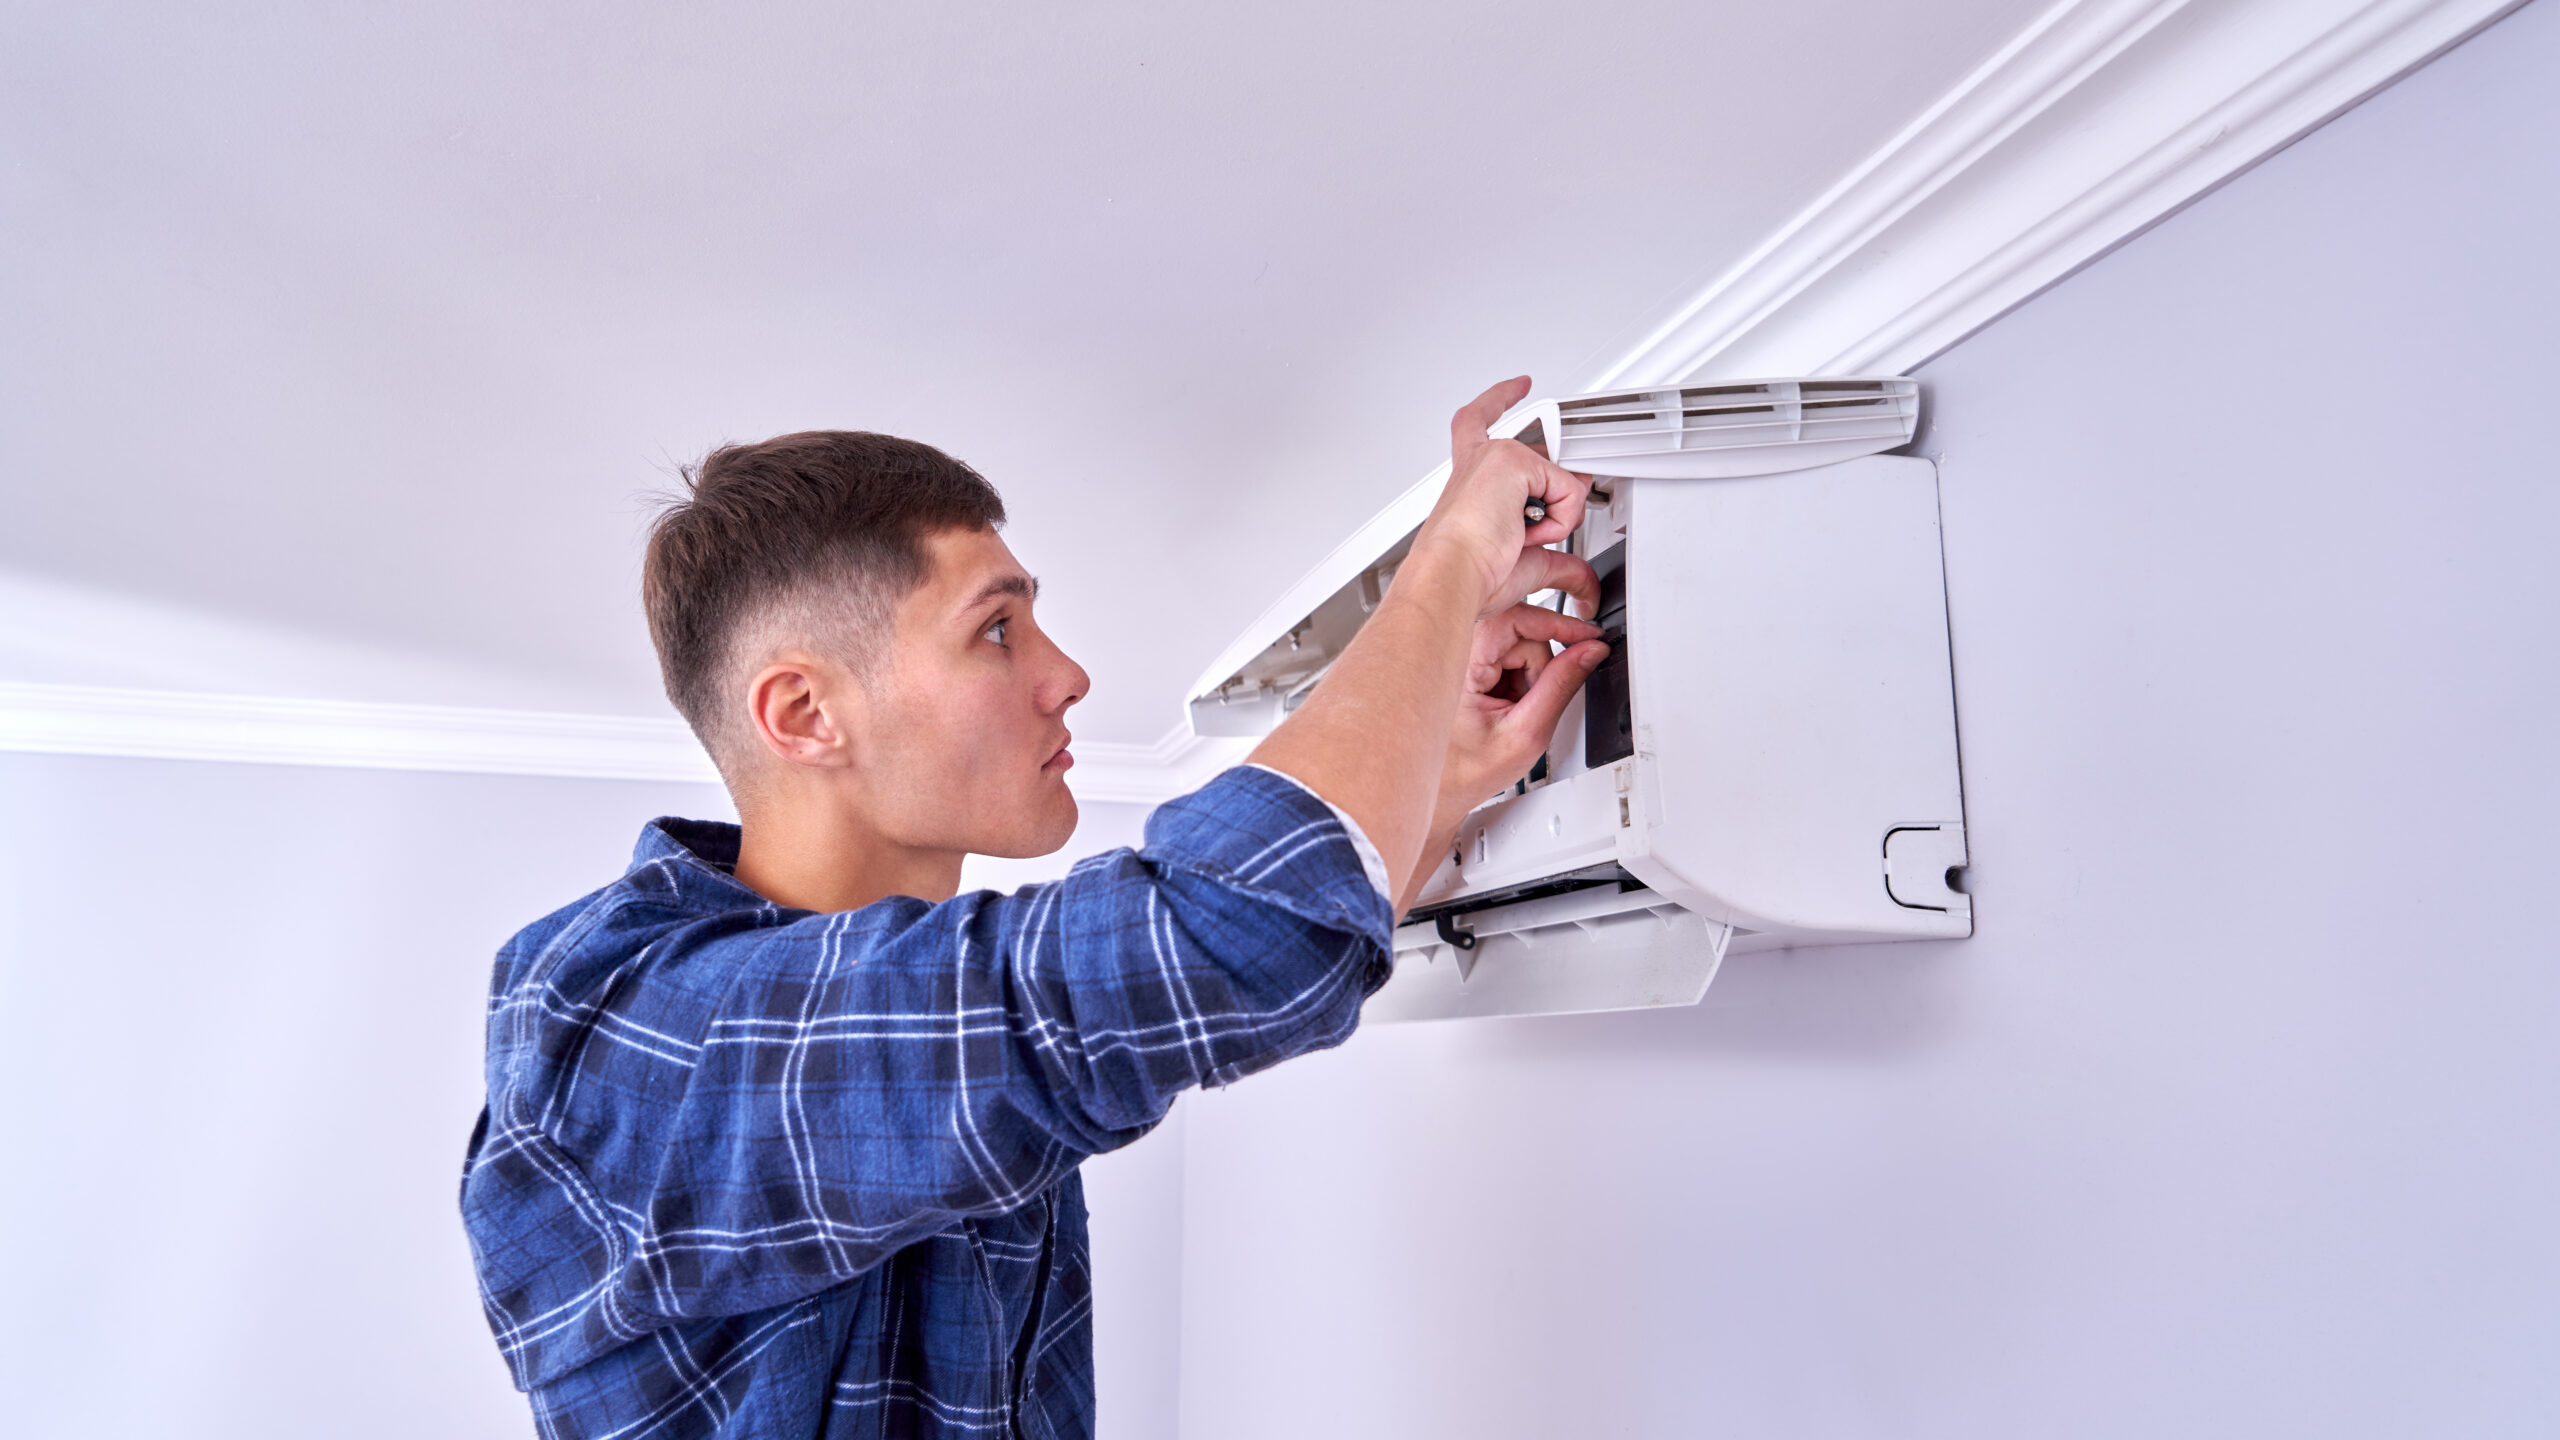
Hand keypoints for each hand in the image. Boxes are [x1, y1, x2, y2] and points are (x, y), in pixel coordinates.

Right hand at [1410, 377, 1595, 618]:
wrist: (1452, 574)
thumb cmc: (1469, 569)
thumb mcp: (1520, 545)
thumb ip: (1549, 524)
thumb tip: (1581, 529)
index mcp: (1469, 476)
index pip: (1479, 424)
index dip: (1500, 400)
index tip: (1519, 385)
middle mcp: (1479, 460)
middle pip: (1540, 460)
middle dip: (1555, 496)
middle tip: (1528, 531)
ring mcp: (1497, 456)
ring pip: (1560, 481)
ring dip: (1555, 518)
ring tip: (1518, 538)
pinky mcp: (1514, 462)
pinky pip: (1568, 491)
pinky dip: (1559, 521)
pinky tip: (1527, 532)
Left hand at [1429, 603, 1608, 836]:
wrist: (1439, 791)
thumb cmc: (1465, 771)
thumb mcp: (1526, 734)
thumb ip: (1561, 688)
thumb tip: (1589, 652)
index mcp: (1461, 663)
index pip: (1517, 620)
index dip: (1558, 625)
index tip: (1586, 635)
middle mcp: (1455, 653)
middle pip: (1522, 634)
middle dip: (1538, 670)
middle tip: (1530, 706)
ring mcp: (1459, 659)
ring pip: (1519, 648)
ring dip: (1528, 679)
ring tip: (1511, 713)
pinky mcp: (1466, 667)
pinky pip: (1508, 660)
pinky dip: (1517, 682)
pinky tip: (1504, 708)